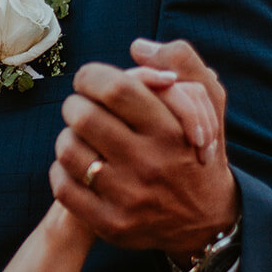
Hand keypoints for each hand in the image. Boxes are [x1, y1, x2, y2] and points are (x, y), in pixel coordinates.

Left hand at [50, 38, 238, 256]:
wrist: (207, 219)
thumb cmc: (197, 150)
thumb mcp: (209, 103)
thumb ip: (182, 63)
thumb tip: (137, 47)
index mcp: (172, 130)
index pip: (115, 89)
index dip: (92, 76)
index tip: (91, 80)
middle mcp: (150, 164)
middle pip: (83, 117)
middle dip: (75, 104)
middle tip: (82, 108)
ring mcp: (129, 198)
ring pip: (67, 150)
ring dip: (67, 137)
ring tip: (82, 138)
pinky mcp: (112, 224)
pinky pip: (63, 187)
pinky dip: (62, 171)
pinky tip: (78, 166)